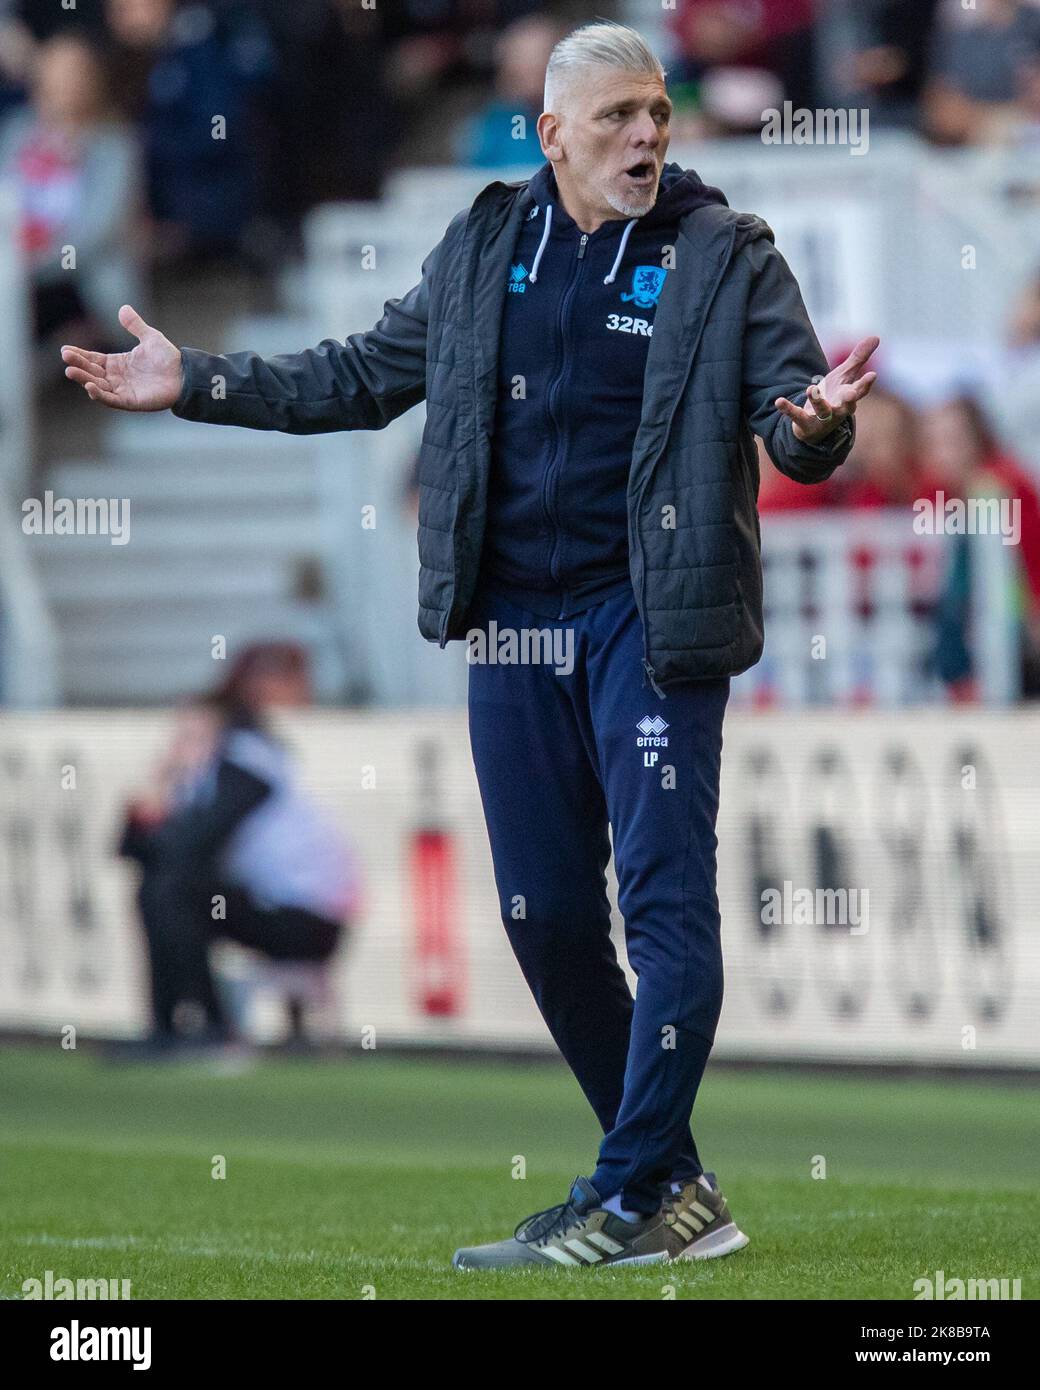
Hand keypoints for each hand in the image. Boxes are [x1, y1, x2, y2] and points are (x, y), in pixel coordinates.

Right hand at [61, 304, 181, 411]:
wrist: (184, 375)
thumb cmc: (168, 358)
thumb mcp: (150, 337)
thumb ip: (135, 325)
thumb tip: (123, 308)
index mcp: (118, 363)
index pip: (93, 359)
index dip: (79, 355)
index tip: (65, 349)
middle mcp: (117, 378)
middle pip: (92, 372)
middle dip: (78, 365)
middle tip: (65, 357)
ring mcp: (122, 390)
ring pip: (98, 386)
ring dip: (84, 379)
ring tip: (71, 371)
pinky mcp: (130, 402)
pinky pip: (111, 400)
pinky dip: (100, 395)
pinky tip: (90, 387)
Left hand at [775, 335, 879, 443]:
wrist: (815, 425)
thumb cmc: (833, 397)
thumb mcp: (844, 376)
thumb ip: (858, 359)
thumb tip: (876, 337)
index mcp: (849, 397)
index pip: (861, 391)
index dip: (866, 384)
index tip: (872, 375)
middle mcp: (839, 410)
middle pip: (847, 406)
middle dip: (849, 400)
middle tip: (850, 393)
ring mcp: (822, 418)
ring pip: (822, 411)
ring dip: (817, 401)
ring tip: (811, 389)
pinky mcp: (805, 423)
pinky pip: (796, 416)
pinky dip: (788, 409)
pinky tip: (779, 401)